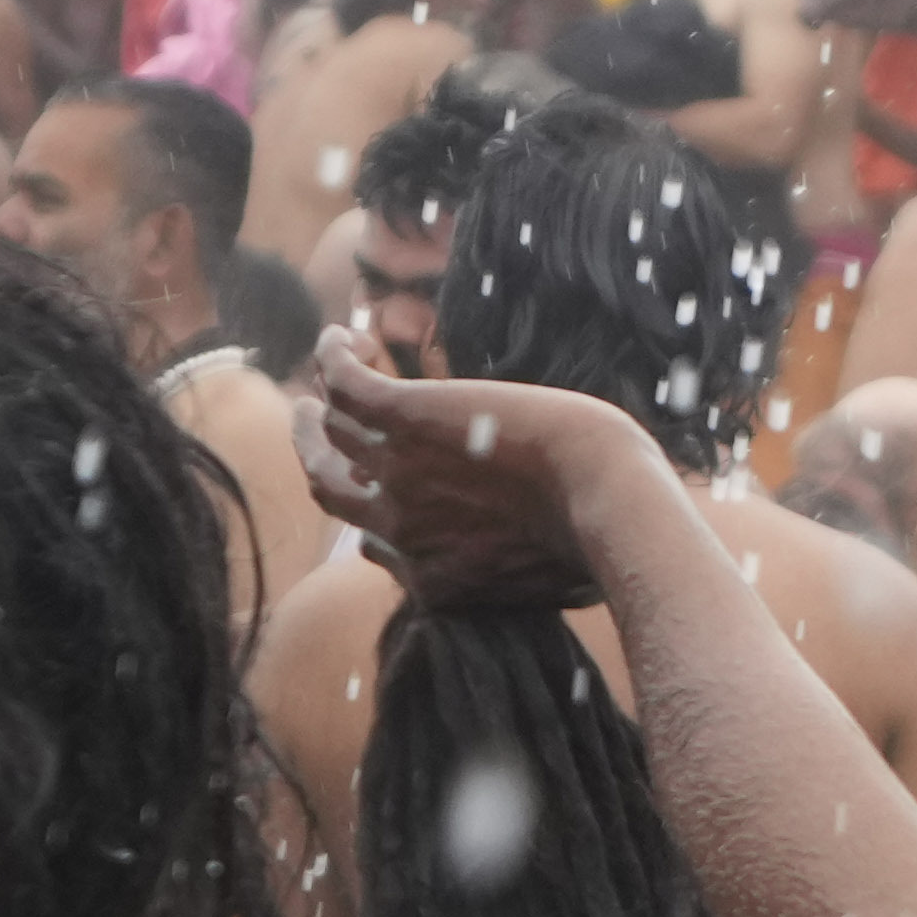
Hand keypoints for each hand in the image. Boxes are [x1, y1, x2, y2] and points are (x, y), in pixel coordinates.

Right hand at [300, 363, 630, 605]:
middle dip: (316, 454)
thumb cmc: (603, 540)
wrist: (603, 502)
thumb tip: (564, 575)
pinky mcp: (405, 421)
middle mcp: (398, 533)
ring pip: (329, 432)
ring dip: (321, 399)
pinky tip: (343, 336)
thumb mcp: (556, 580)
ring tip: (335, 361)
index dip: (377, 510)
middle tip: (312, 420)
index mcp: (430, 580)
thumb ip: (531, 573)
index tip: (382, 482)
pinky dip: (335, 358)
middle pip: (329, 489)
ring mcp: (396, 476)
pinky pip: (344, 386)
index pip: (376, 546)